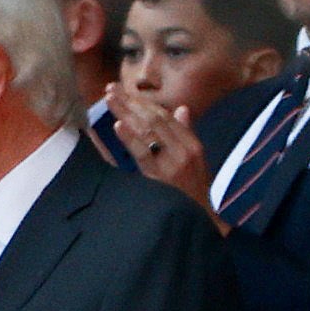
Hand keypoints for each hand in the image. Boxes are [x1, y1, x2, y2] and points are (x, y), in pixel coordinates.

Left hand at [102, 85, 215, 217]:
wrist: (200, 221)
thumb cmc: (194, 192)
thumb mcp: (196, 161)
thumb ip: (186, 134)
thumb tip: (181, 109)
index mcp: (191, 144)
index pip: (164, 116)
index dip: (143, 102)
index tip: (124, 91)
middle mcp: (183, 150)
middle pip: (153, 119)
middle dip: (131, 102)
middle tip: (110, 89)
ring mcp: (171, 164)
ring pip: (147, 131)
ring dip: (126, 113)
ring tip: (109, 99)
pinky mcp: (160, 178)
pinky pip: (141, 155)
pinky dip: (129, 139)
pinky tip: (117, 126)